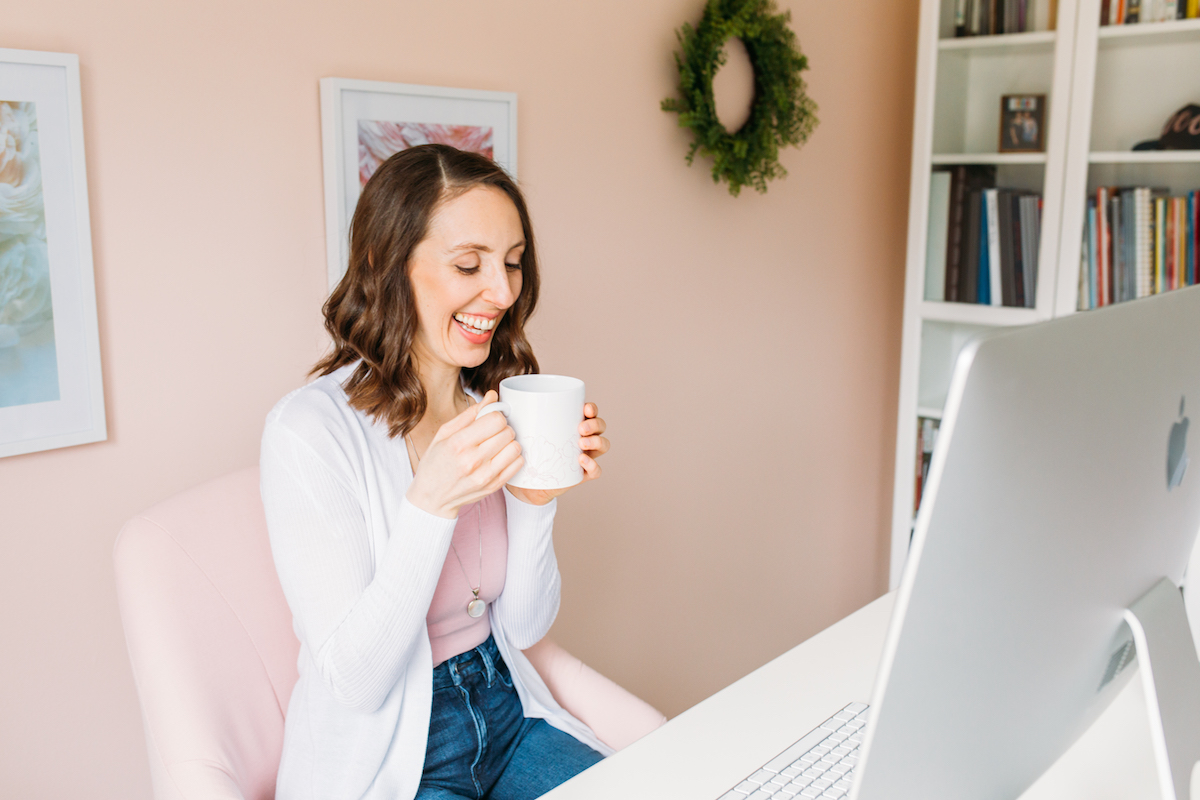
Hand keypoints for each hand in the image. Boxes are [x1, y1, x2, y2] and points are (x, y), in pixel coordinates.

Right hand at [405, 390, 524, 518]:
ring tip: (496, 445)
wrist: (432, 498)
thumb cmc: (436, 463)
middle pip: (507, 432)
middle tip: (492, 432)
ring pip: (515, 447)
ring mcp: (486, 476)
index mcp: (458, 443)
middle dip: (502, 428)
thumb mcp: (444, 433)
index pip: (495, 419)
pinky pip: (518, 463)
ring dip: (508, 442)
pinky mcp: (495, 486)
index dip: (495, 415)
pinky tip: (500, 457)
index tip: (490, 419)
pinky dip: (512, 457)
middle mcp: (473, 460)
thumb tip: (492, 396)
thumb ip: (470, 414)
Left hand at [507, 402, 608, 505]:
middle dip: (595, 424)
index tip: (585, 407)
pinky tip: (582, 460)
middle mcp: (580, 438)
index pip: (589, 411)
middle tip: (580, 426)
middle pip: (599, 426)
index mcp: (569, 424)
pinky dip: (593, 465)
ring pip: (602, 445)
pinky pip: (596, 471)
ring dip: (597, 441)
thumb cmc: (521, 451)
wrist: (522, 484)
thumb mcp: (515, 431)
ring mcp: (583, 456)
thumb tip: (492, 394)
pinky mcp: (580, 475)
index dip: (592, 408)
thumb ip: (507, 413)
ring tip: (581, 443)